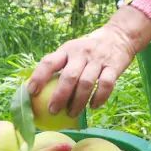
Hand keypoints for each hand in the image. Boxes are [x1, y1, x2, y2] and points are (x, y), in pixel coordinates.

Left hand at [27, 5, 150, 116]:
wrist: (119, 36)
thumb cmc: (88, 49)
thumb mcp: (71, 50)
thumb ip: (58, 65)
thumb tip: (37, 90)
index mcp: (67, 50)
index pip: (49, 62)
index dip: (39, 77)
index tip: (31, 92)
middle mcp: (81, 54)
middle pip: (69, 76)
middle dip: (59, 96)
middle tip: (53, 111)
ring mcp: (98, 60)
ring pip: (86, 83)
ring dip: (78, 101)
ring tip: (72, 114)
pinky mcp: (114, 67)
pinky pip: (106, 85)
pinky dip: (99, 98)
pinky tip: (93, 106)